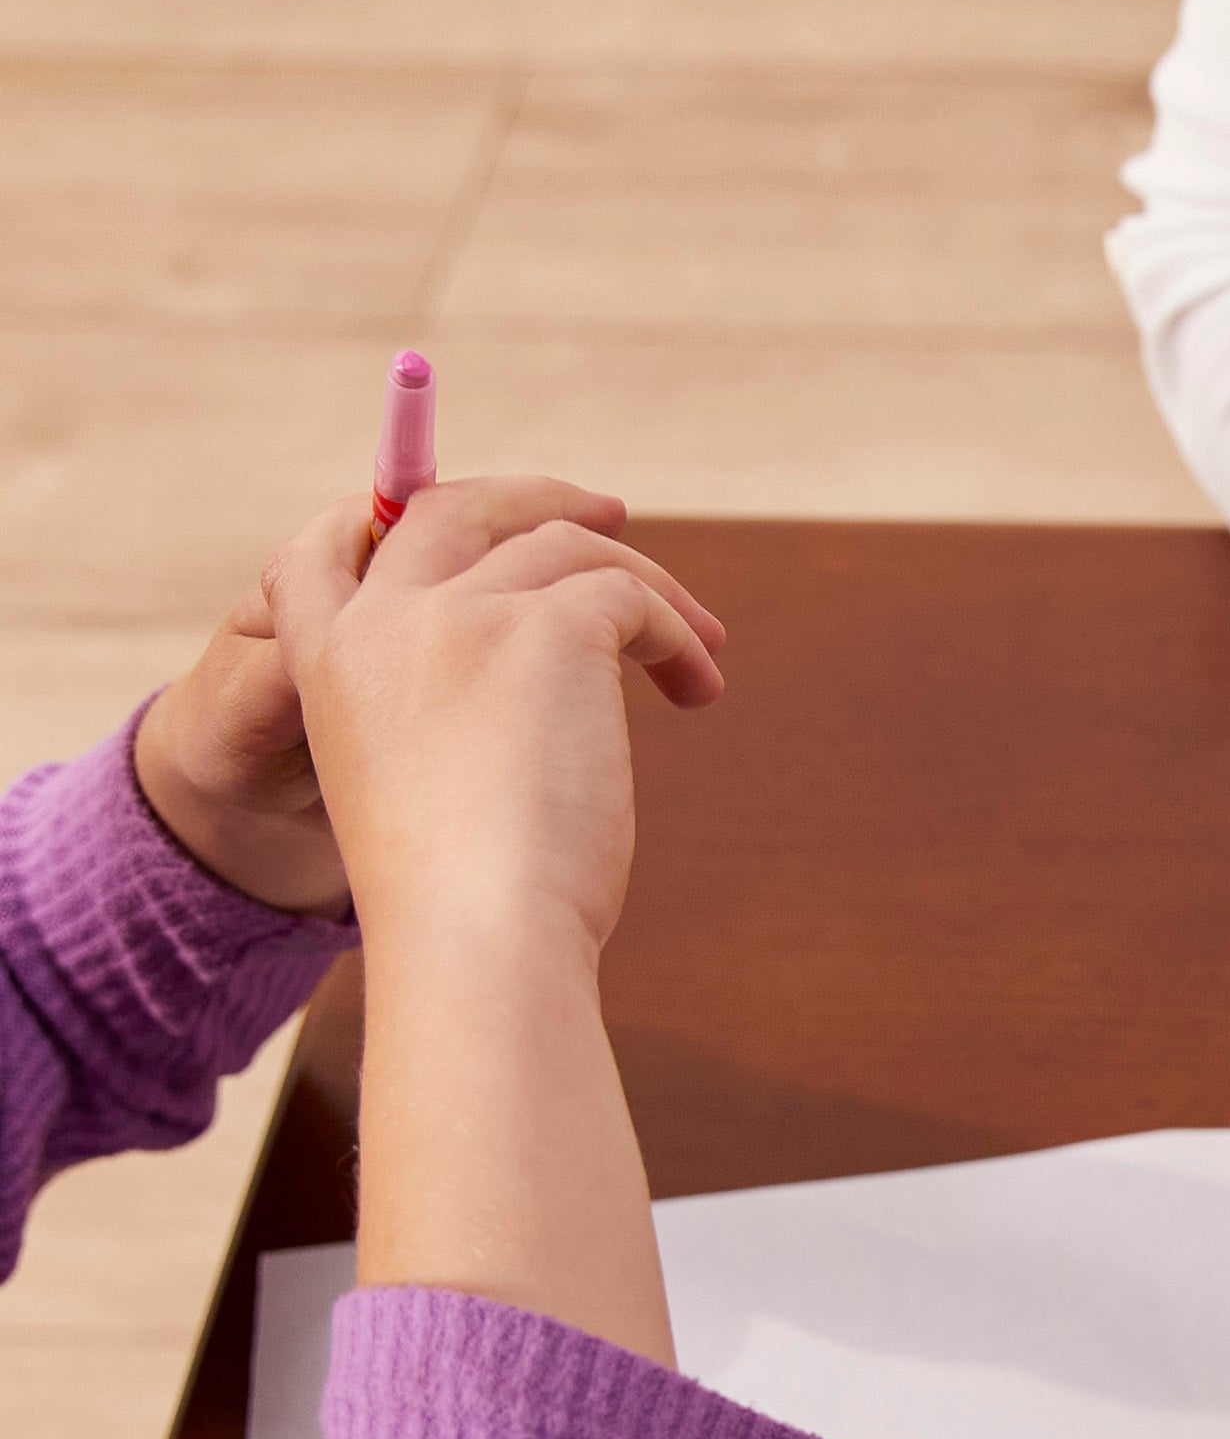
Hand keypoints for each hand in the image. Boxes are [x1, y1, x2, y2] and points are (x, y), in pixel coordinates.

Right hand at [266, 479, 725, 963]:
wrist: (480, 937)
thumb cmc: (462, 903)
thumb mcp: (419, 789)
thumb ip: (449, 716)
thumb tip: (552, 692)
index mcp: (330, 664)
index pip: (321, 553)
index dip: (383, 518)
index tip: (467, 519)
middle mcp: (384, 620)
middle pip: (456, 510)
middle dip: (535, 501)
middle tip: (612, 518)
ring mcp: (463, 613)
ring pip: (565, 549)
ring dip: (644, 587)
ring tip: (700, 650)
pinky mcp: (550, 626)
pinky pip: (629, 597)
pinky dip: (674, 633)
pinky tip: (697, 691)